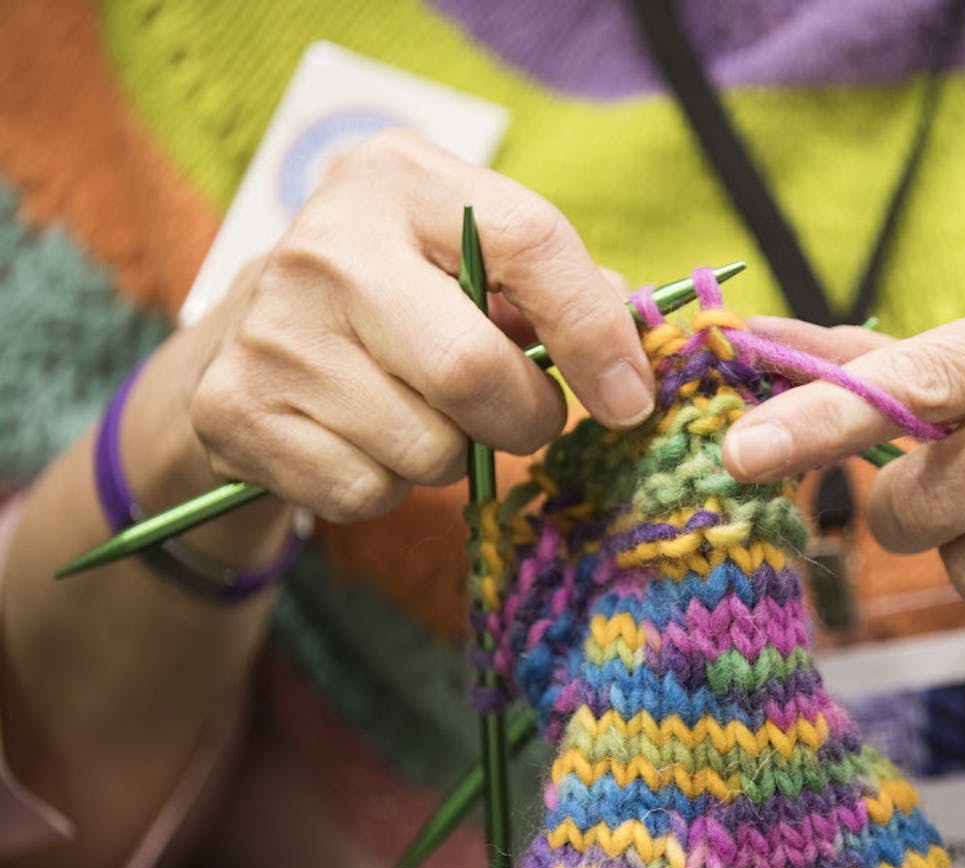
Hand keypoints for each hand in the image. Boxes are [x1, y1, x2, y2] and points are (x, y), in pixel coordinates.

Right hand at [184, 130, 652, 523]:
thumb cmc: (404, 294)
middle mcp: (325, 244)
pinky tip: (364, 441)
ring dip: (451, 458)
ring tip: (421, 415)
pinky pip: (366, 492)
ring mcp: (272, 330)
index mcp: (401, 180)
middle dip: (525, 418)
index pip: (531, 243)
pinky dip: (387, 487)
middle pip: (472, 370)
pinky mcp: (236, 412)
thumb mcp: (472, 258)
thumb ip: (558, 289)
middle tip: (524, 420)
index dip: (596, 332)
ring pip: (425, 449)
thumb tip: (630, 357)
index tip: (629, 399)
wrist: (253, 332)